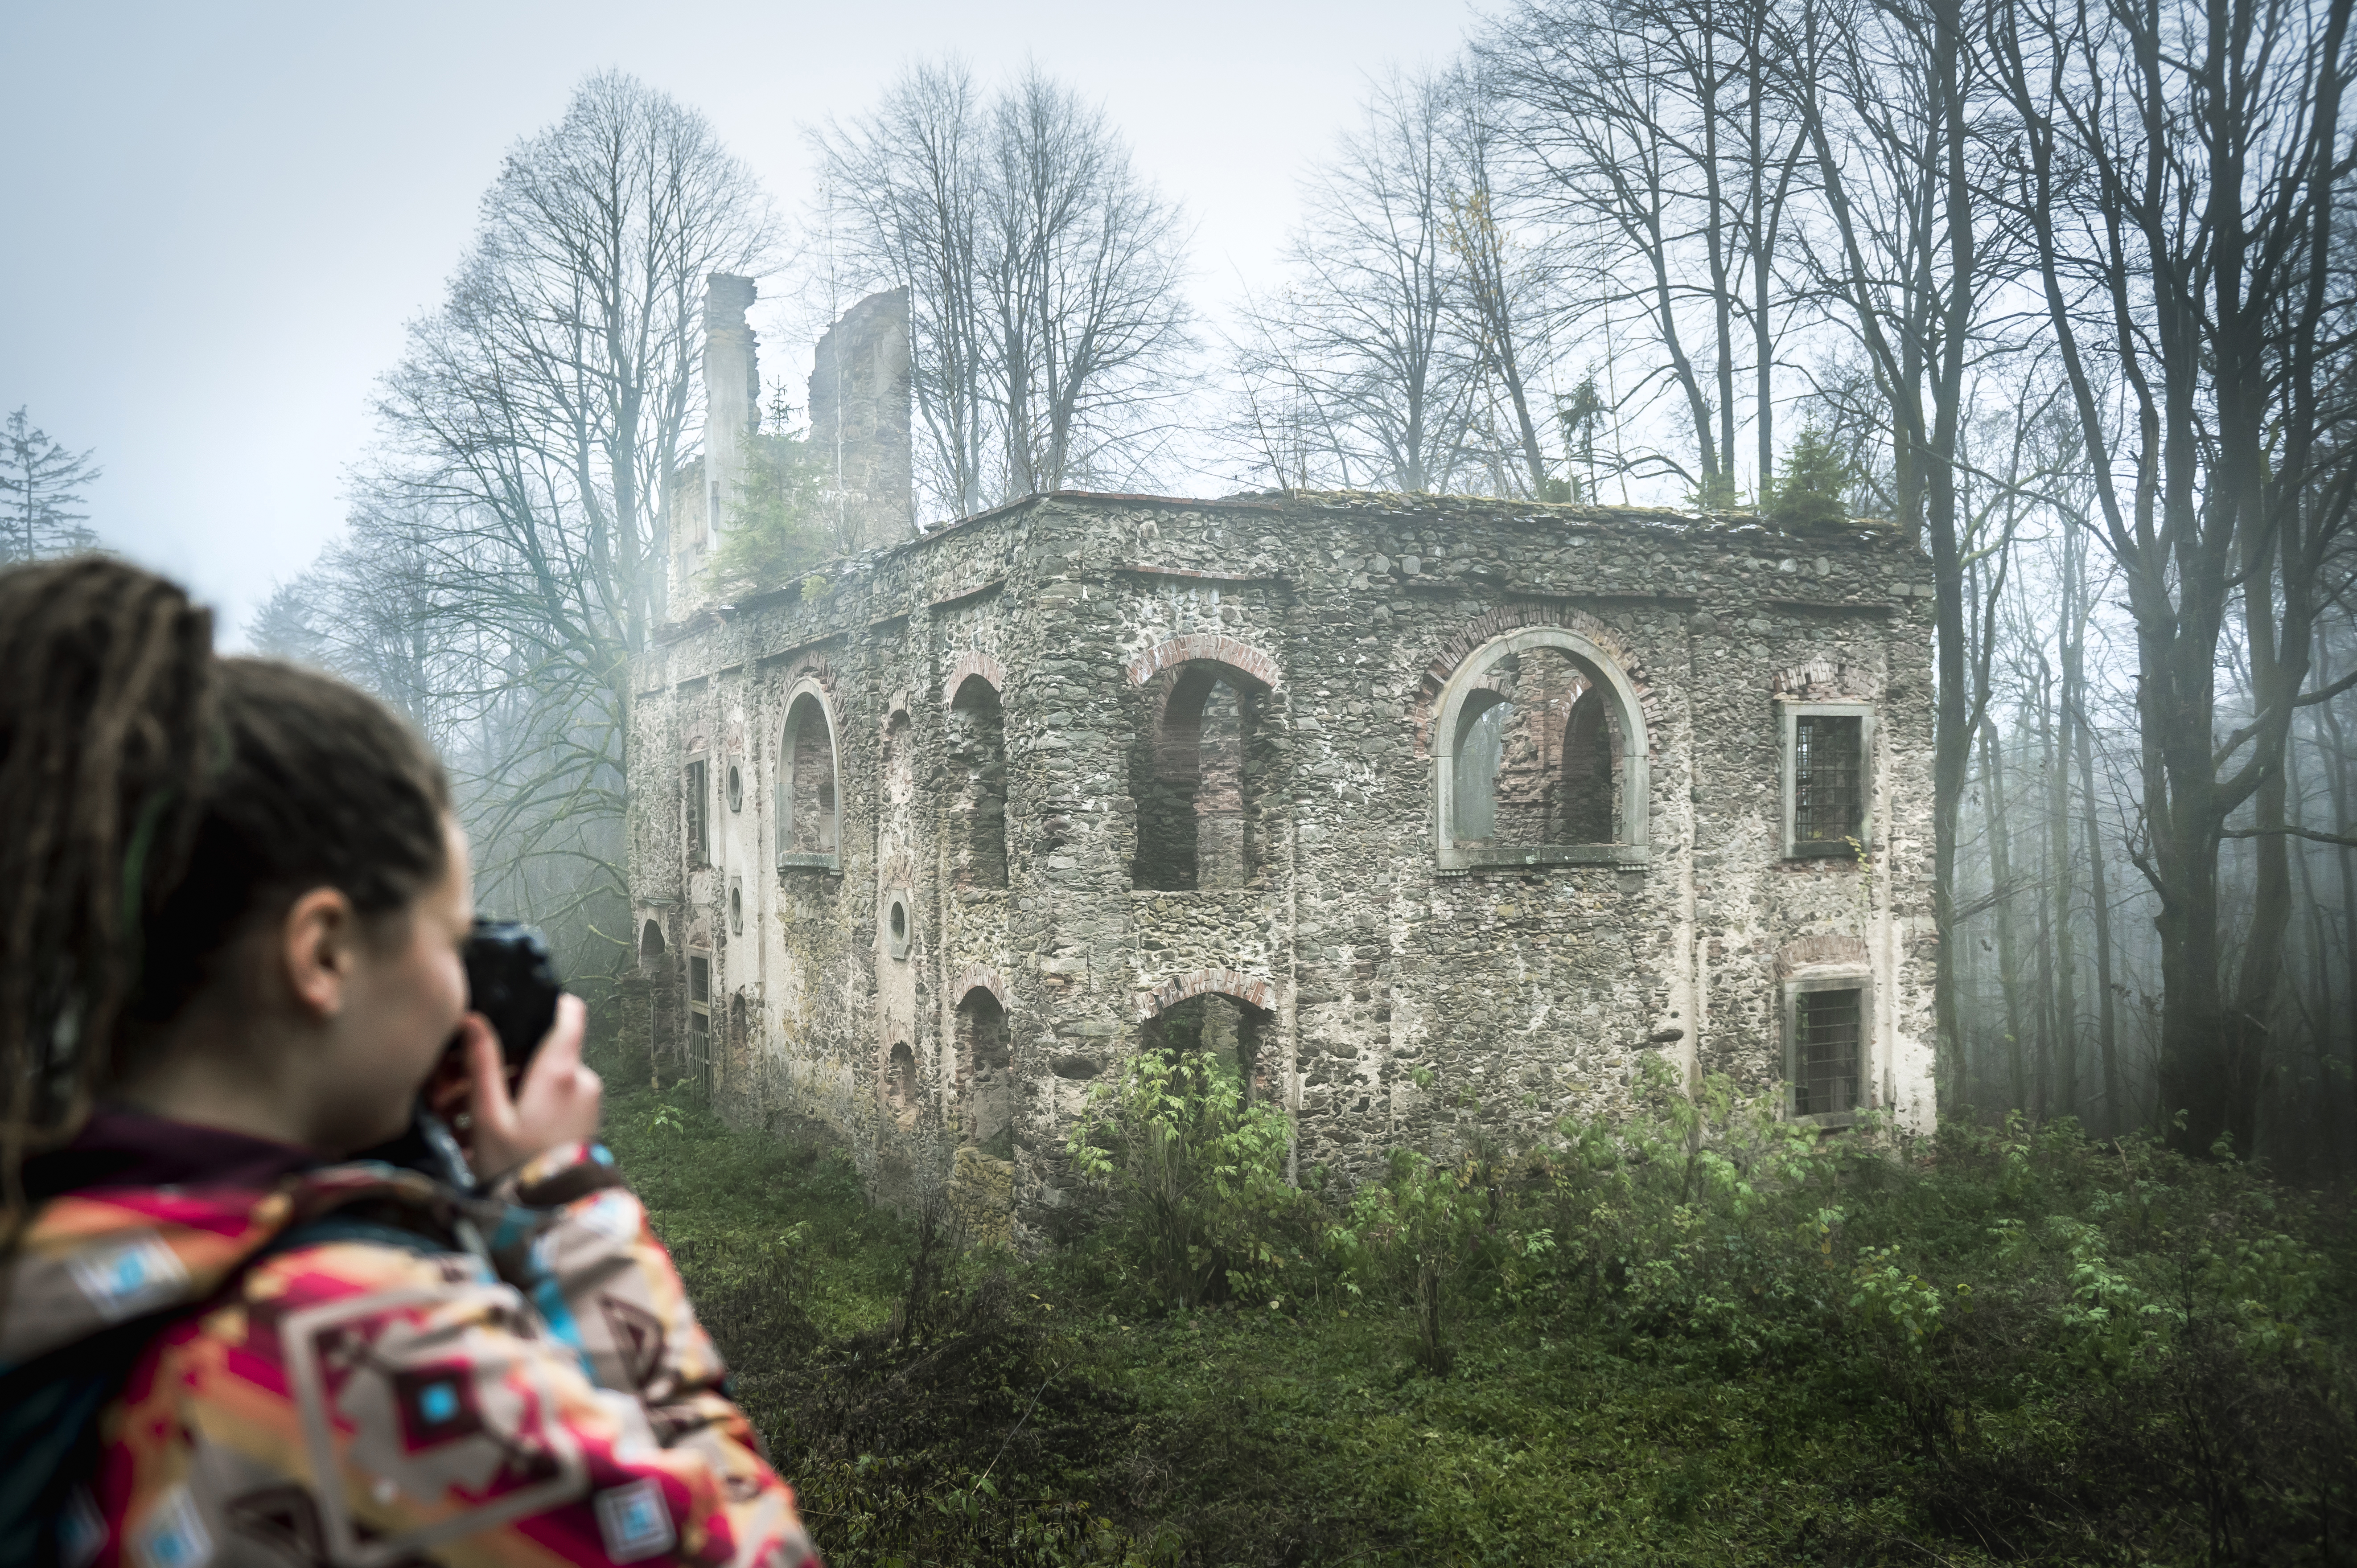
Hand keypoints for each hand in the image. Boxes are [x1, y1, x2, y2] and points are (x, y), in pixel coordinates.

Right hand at [460, 995, 601, 1179]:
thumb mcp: (488, 1116)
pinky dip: (533, 1102)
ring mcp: (590, 1099)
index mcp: (561, 1071)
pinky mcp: (588, 1117)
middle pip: (549, 1048)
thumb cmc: (516, 1167)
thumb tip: (473, 1019)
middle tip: (468, 1084)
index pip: (569, 1013)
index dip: (547, 1003)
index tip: (518, 1010)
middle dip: (512, 1061)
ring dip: (518, 1085)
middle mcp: (583, 1079)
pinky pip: (560, 1096)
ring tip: (478, 1113)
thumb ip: (483, 1064)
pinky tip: (502, 1126)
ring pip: (551, 1075)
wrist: (552, 1215)